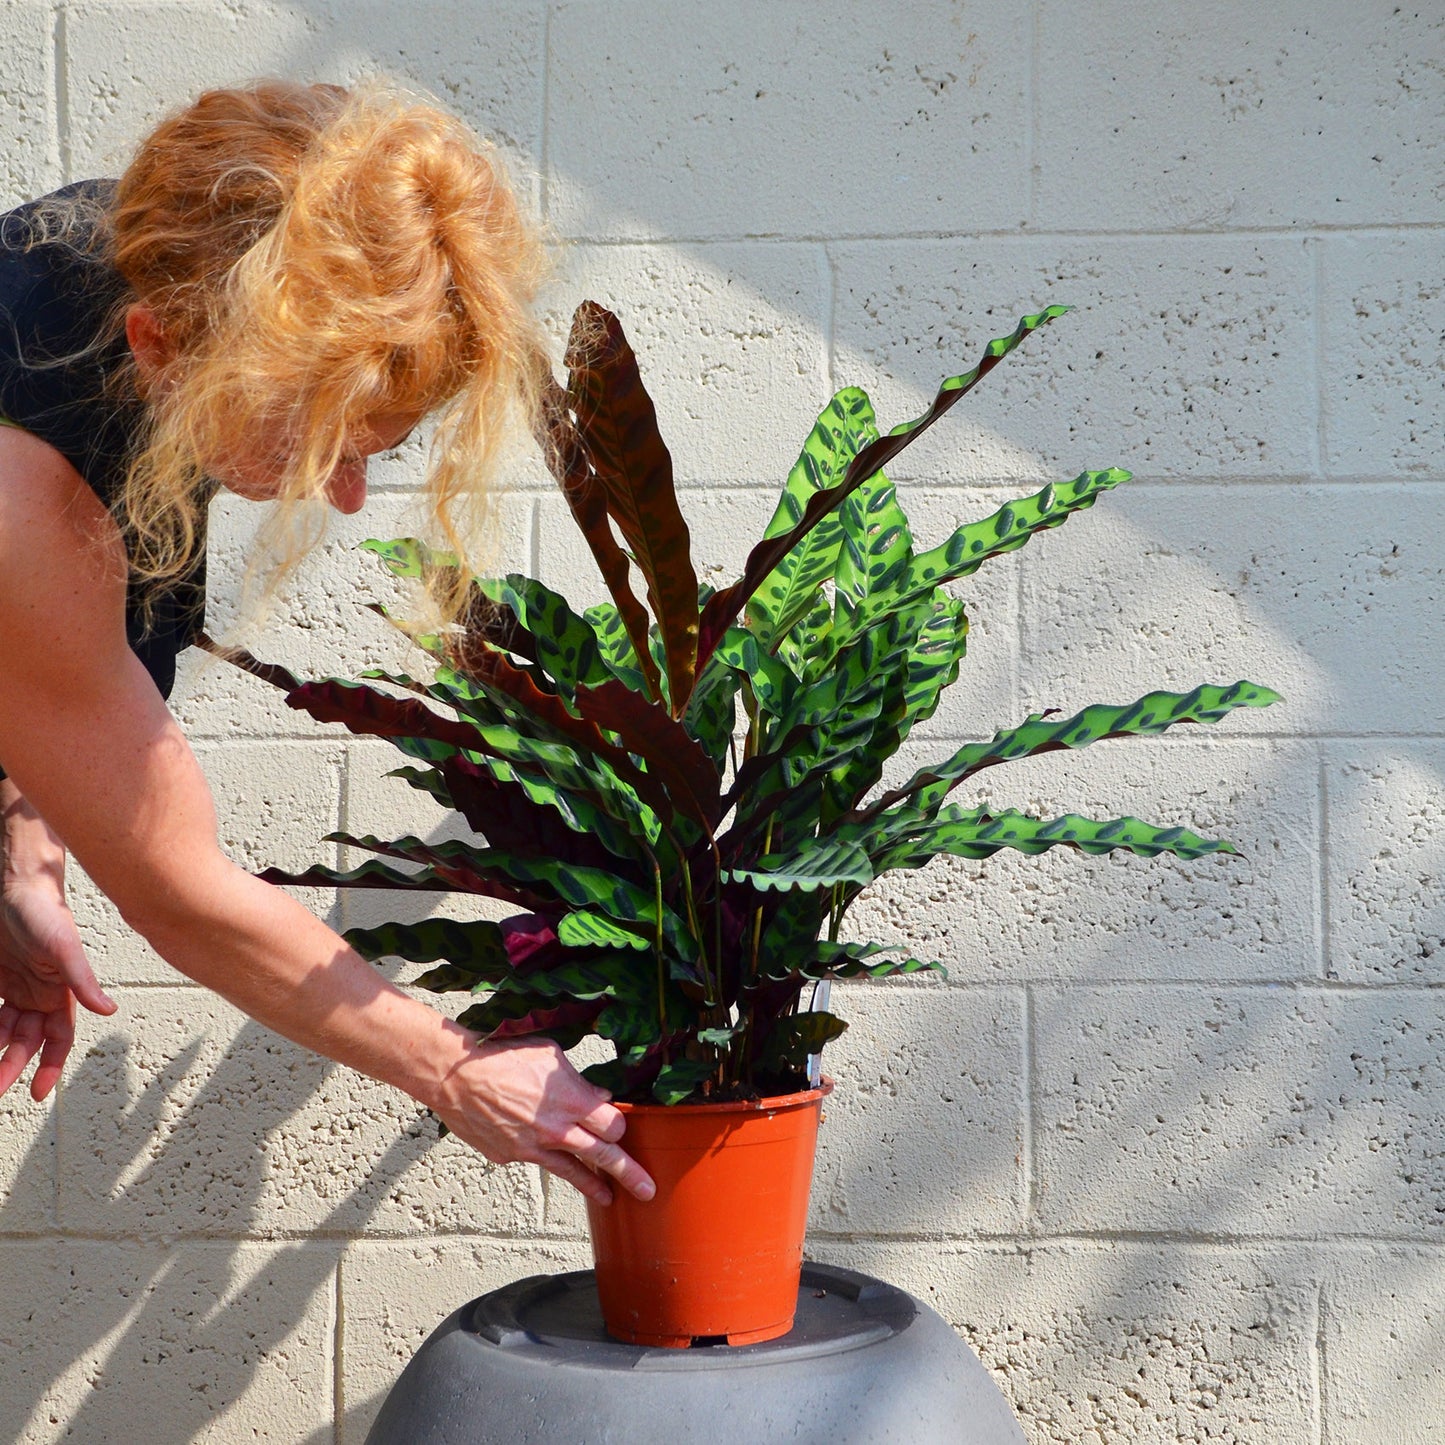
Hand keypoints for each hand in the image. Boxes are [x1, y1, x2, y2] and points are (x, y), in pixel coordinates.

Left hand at [0, 873, 116, 1100]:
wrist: (13, 886)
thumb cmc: (44, 911)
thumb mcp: (65, 948)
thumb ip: (83, 981)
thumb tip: (107, 1011)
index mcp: (61, 991)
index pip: (60, 1038)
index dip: (51, 1065)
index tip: (38, 1092)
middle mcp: (42, 994)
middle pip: (29, 1041)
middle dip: (13, 1065)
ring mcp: (19, 987)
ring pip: (8, 1030)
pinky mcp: (0, 979)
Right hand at [432, 1035, 655, 1206]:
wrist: (456, 1076)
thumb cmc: (502, 1057)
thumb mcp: (550, 1056)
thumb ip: (578, 1081)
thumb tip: (596, 1097)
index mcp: (571, 1101)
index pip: (613, 1126)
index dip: (620, 1128)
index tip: (620, 1129)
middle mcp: (556, 1130)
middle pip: (603, 1156)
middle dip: (630, 1174)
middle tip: (647, 1190)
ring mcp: (533, 1148)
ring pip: (572, 1171)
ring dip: (594, 1186)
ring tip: (610, 1198)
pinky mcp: (511, 1157)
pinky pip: (535, 1159)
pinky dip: (542, 1155)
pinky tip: (540, 1148)